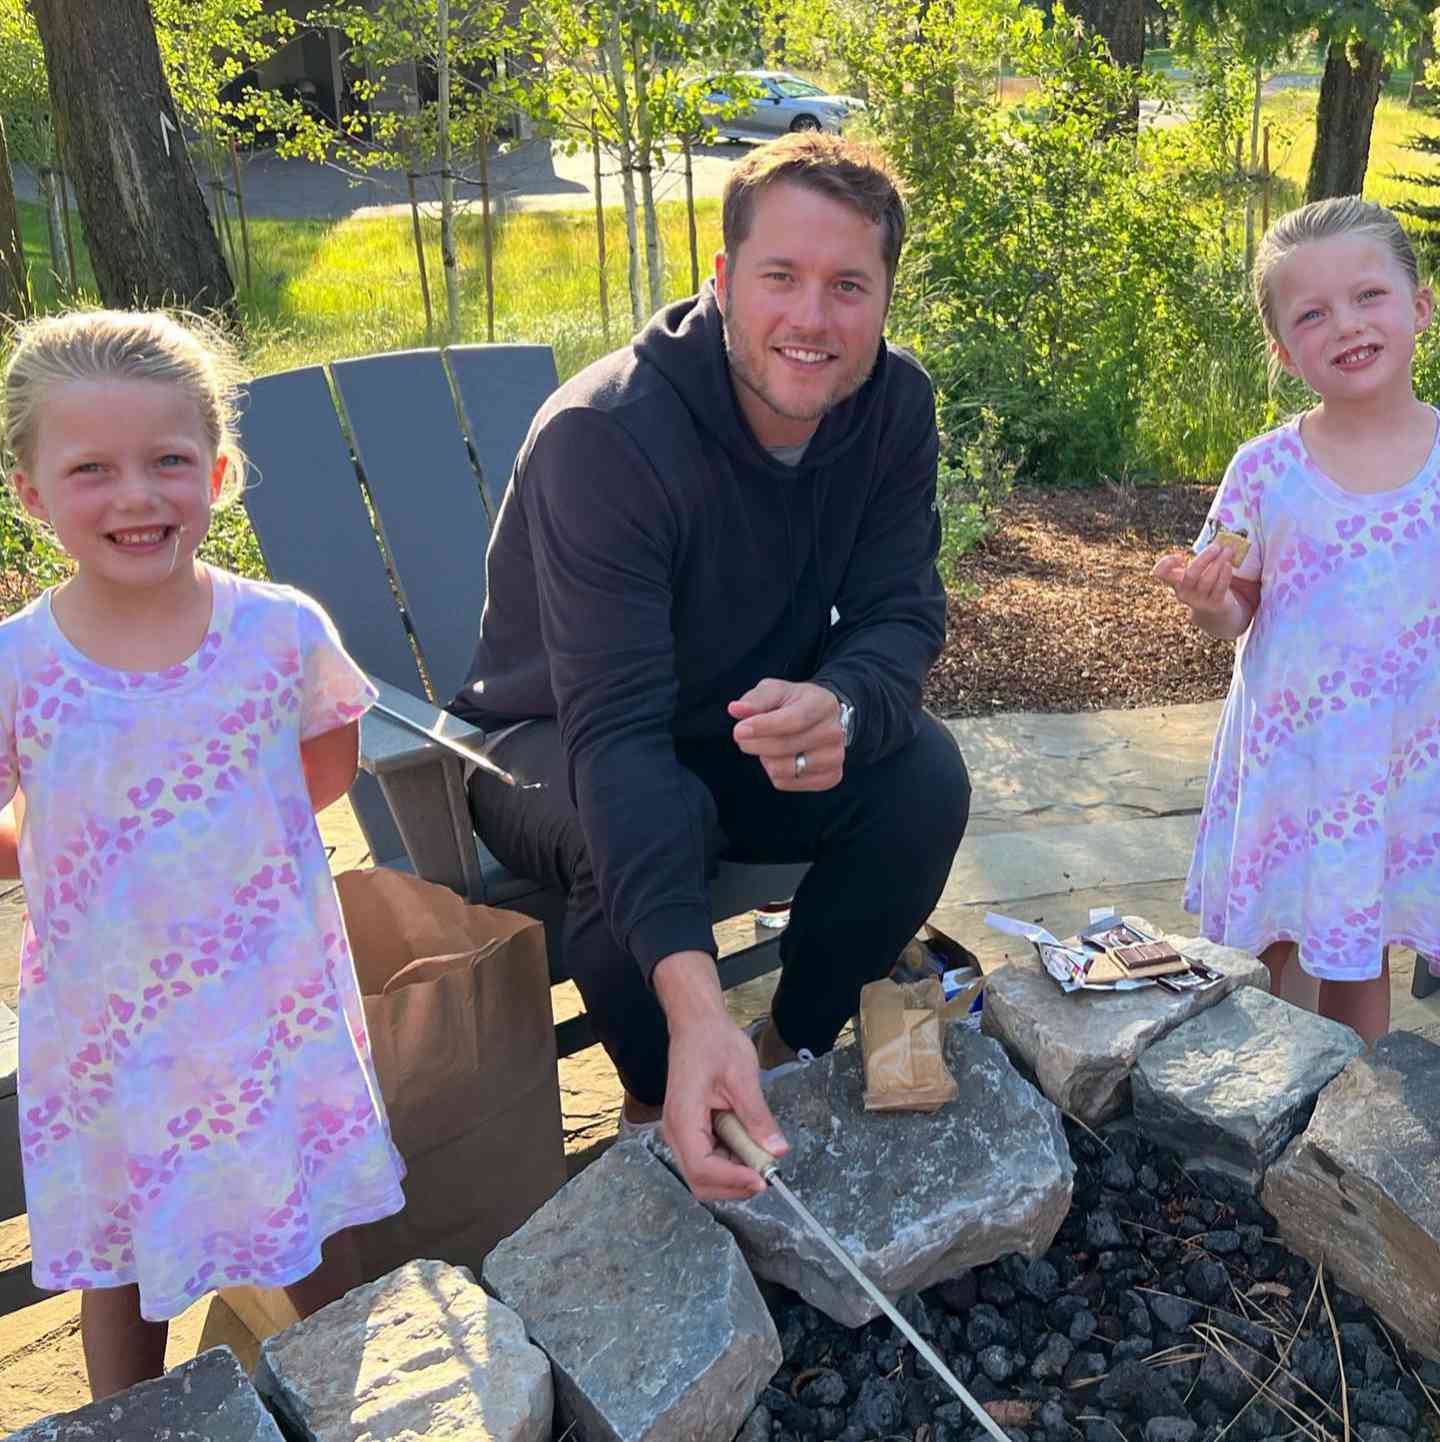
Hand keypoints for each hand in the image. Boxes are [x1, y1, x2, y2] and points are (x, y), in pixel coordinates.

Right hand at [662, 1012, 788, 1199]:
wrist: (697, 1025)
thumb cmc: (714, 1042)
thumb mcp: (743, 1077)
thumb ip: (758, 1117)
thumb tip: (776, 1150)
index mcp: (683, 1118)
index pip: (702, 1168)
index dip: (733, 1180)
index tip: (763, 1179)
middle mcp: (675, 1131)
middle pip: (700, 1181)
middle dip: (734, 1184)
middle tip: (767, 1172)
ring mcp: (681, 1132)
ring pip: (704, 1174)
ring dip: (734, 1173)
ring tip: (760, 1151)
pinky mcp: (690, 1130)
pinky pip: (708, 1158)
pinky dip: (731, 1160)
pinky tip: (748, 1142)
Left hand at [728, 679, 843, 791]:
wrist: (822, 718)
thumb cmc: (794, 703)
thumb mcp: (776, 691)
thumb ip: (756, 699)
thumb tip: (736, 709)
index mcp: (823, 704)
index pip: (793, 720)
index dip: (763, 727)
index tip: (739, 731)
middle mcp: (834, 732)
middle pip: (785, 746)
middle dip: (755, 743)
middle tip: (742, 737)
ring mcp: (835, 757)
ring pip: (783, 769)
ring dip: (765, 758)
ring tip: (767, 745)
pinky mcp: (830, 777)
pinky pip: (787, 783)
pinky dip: (774, 773)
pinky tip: (778, 758)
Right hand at [1151, 544, 1236, 623]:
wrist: (1213, 609)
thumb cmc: (1202, 583)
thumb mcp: (1194, 572)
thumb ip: (1199, 557)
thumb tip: (1217, 541)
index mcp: (1175, 581)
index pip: (1160, 573)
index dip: (1166, 564)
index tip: (1180, 557)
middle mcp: (1183, 592)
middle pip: (1190, 575)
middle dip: (1204, 559)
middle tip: (1216, 546)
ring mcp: (1198, 600)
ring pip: (1207, 580)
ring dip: (1218, 563)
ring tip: (1228, 551)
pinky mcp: (1213, 605)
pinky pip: (1219, 589)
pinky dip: (1224, 575)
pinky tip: (1228, 564)